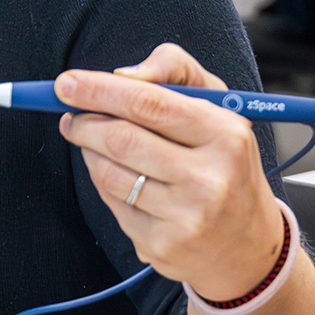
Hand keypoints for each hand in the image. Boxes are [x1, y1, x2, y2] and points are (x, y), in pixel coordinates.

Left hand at [56, 43, 287, 301]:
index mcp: (227, 135)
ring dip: (89, 153)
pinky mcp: (163, 245)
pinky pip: (112, 204)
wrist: (248, 243)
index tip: (65, 83)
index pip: (149, 104)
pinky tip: (117, 176)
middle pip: (121, 139)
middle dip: (84, 123)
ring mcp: (187, 217)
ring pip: (109, 174)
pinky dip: (103, 183)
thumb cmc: (223, 160)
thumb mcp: (217, 104)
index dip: (100, 90)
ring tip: (93, 144)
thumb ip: (173, 69)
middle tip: (69, 116)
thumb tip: (122, 75)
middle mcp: (211, 179)